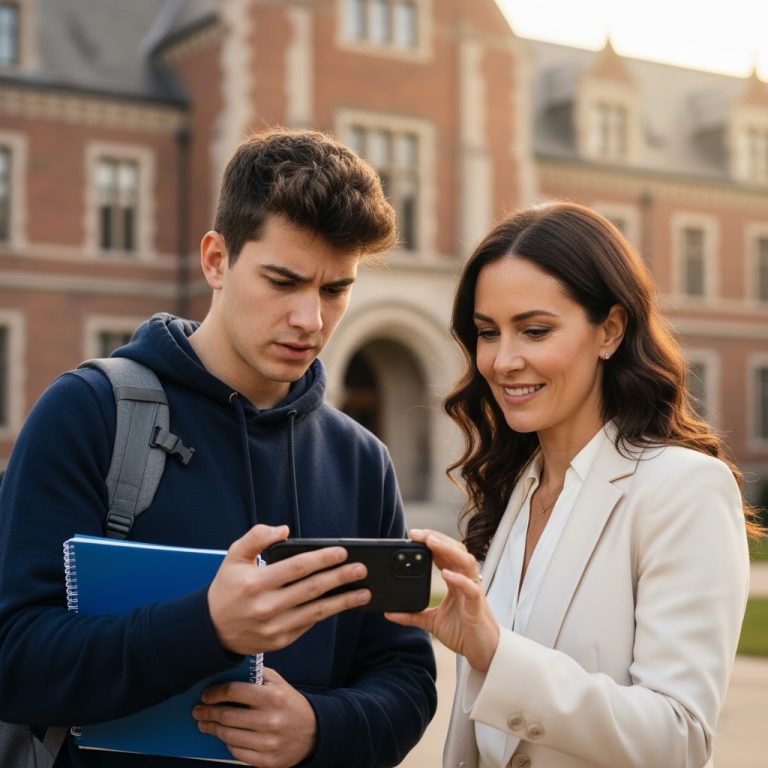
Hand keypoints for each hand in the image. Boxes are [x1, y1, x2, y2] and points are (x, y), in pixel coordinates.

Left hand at [193, 667, 315, 767]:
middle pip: (227, 716)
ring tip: (205, 723)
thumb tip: (227, 671)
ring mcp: (268, 743)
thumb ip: (256, 674)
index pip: (234, 691)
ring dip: (212, 729)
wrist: (313, 732)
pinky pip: (237, 752)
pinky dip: (227, 743)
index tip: (206, 695)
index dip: (215, 693)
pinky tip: (223, 736)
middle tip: (198, 710)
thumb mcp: (278, 682)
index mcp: (273, 697)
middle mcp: (270, 720)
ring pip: (228, 736)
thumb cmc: (290, 703)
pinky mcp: (266, 760)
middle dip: (208, 712)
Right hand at [208, 524, 370, 654]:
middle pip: (312, 589)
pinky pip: (309, 624)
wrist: (211, 630)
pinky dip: (327, 614)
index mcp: (256, 583)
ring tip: (364, 592)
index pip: (297, 568)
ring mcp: (275, 627)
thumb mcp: (234, 556)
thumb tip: (284, 530)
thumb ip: (256, 537)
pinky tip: (342, 604)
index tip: (342, 552)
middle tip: (362, 569)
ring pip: (316, 612)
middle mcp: (266, 607)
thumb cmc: (227, 588)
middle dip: (340, 578)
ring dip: (343, 601)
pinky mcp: (281, 641)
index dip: (322, 559)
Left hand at [386, 529, 499, 671]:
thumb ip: (412, 616)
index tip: (413, 535)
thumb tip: (389, 613)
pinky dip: (459, 580)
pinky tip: (446, 573)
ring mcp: (473, 592)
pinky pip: (471, 589)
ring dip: (449, 550)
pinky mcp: (477, 608)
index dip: (432, 542)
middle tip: (418, 533)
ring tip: (432, 542)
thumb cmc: (463, 633)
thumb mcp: (432, 622)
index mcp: (456, 581)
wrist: (484, 653)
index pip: (445, 554)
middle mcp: (465, 582)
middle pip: (456, 551)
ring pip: (466, 563)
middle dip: (438, 539)